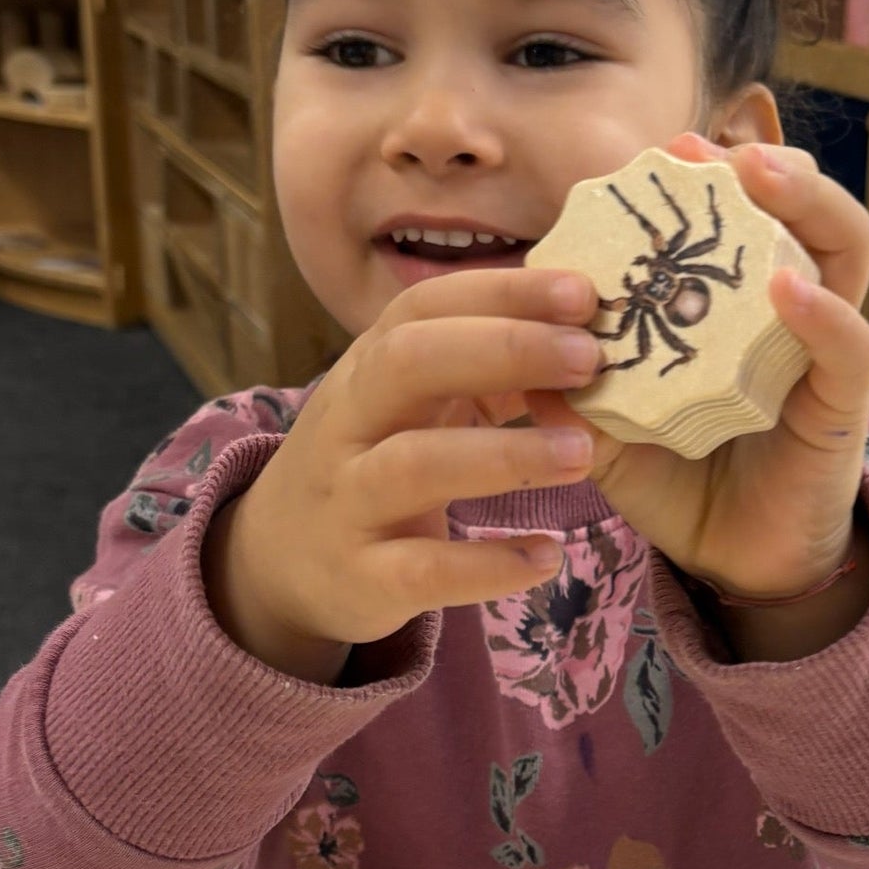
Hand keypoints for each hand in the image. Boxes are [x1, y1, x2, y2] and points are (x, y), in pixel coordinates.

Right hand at [204, 267, 603, 677]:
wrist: (280, 564)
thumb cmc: (370, 464)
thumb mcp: (409, 406)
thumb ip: (483, 370)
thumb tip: (585, 329)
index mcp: (368, 368)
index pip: (424, 307)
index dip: (501, 293)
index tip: (582, 293)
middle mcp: (348, 422)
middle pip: (409, 362)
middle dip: (504, 350)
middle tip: (588, 359)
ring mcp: (349, 500)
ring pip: (414, 463)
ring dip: (505, 454)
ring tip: (583, 454)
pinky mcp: (362, 576)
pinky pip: (423, 570)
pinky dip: (488, 565)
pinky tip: (546, 556)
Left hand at [527, 131, 868, 601]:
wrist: (734, 567)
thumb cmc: (681, 483)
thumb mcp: (610, 430)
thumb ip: (568, 393)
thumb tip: (502, 354)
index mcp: (737, 309)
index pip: (738, 220)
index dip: (705, 179)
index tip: (656, 150)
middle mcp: (792, 315)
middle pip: (803, 212)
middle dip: (765, 165)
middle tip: (705, 146)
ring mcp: (823, 355)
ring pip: (844, 252)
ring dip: (805, 204)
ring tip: (758, 175)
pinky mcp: (841, 408)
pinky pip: (848, 348)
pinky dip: (821, 313)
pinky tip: (785, 288)